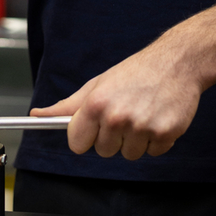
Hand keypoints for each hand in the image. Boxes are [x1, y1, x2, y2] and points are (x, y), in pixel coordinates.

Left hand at [31, 43, 202, 160]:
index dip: (86, 136)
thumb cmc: (136, 72)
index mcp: (96, 104)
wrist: (178, 61)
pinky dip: (157, 140)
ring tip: (144, 112)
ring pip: (129, 155)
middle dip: (113, 137)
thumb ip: (68, 105)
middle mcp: (117, 117)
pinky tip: (159, 116)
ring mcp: (142, 127)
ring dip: (137, 140)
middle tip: (126, 111)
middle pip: (103, 151)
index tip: (95, 125)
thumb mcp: (98, 84)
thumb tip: (37, 116)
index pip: (77, 144)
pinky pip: (153, 153)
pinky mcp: (165, 134)